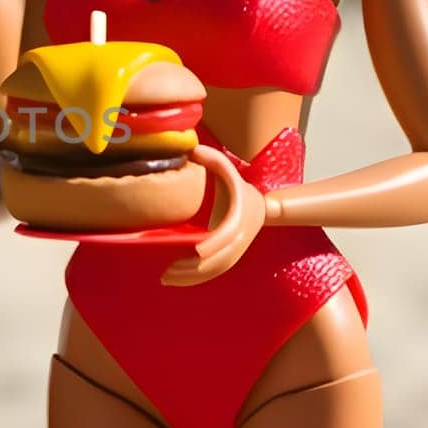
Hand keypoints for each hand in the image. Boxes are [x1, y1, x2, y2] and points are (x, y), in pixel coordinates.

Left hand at [161, 147, 266, 286]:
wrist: (261, 208)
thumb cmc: (238, 187)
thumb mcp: (228, 170)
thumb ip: (213, 158)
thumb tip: (192, 149)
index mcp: (240, 217)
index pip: (228, 234)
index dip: (214, 243)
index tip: (197, 251)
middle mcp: (240, 237)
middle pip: (220, 260)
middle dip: (195, 269)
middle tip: (168, 272)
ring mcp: (236, 250)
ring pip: (217, 270)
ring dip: (192, 278)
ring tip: (166, 279)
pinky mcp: (231, 257)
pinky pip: (215, 272)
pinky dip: (197, 279)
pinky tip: (177, 278)